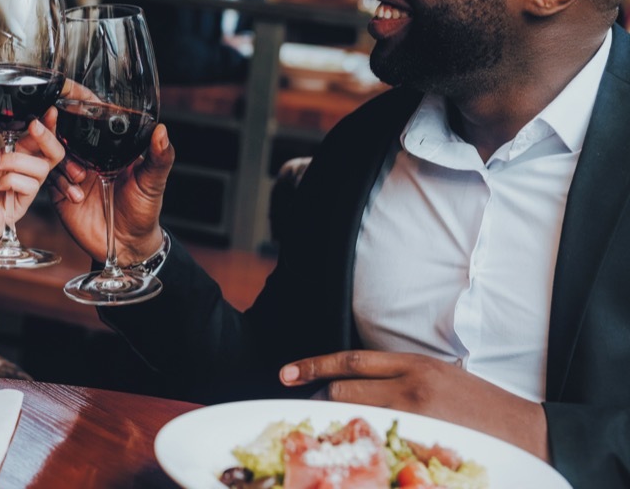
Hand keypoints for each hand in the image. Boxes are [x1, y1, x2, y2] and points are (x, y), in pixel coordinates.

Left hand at [0, 110, 66, 263]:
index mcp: (13, 157)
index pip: (37, 139)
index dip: (46, 125)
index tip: (47, 110)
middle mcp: (22, 172)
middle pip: (52, 153)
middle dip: (47, 137)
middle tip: (34, 126)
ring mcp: (23, 189)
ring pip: (41, 168)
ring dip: (16, 160)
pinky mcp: (21, 205)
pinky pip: (29, 187)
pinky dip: (11, 180)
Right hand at [48, 122, 174, 264]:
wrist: (127, 246)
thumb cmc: (143, 210)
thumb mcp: (152, 182)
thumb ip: (159, 157)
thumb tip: (161, 130)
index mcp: (107, 148)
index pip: (88, 122)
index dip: (76, 111)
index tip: (67, 103)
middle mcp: (87, 157)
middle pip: (63, 134)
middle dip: (56, 131)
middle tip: (55, 133)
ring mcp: (71, 173)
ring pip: (52, 155)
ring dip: (61, 161)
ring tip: (80, 176)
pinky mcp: (60, 193)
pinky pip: (49, 179)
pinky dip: (60, 183)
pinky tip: (75, 195)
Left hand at [279, 350, 548, 459]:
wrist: (525, 431)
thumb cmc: (480, 405)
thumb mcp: (438, 375)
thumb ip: (399, 376)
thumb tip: (355, 386)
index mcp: (413, 363)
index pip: (351, 361)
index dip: (314, 366)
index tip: (286, 374)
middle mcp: (411, 384)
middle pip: (344, 390)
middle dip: (323, 402)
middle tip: (311, 415)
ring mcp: (417, 415)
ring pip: (356, 417)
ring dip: (339, 426)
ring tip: (333, 436)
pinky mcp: (424, 442)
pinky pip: (380, 442)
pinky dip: (365, 446)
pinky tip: (362, 452)